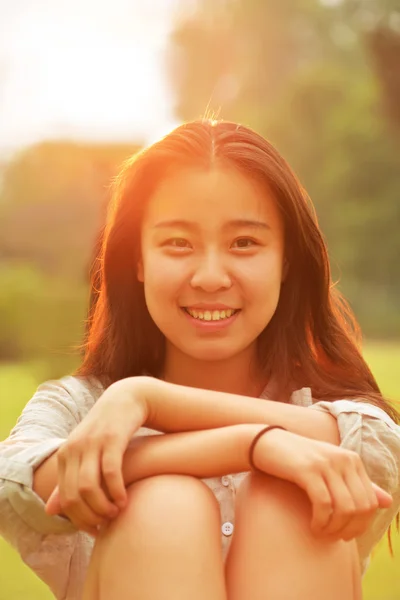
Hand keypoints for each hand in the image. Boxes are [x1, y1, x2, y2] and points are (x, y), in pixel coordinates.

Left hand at [45, 377, 148, 535]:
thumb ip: (68, 480)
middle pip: (74, 496)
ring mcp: (92, 443)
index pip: (64, 499)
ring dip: (103, 506)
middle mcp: (75, 449)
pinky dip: (116, 491)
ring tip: (116, 512)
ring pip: (88, 487)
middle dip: (91, 516)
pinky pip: (110, 472)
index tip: (96, 529)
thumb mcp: (84, 453)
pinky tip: (125, 500)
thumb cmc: (107, 431)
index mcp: (65, 454)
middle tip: (107, 522)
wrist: (126, 399)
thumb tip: (49, 511)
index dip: (80, 520)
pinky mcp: (112, 438)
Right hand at [254, 428, 392, 540]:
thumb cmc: (298, 460)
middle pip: (361, 507)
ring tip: (321, 532)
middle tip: (332, 537)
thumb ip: (358, 484)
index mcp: (352, 460)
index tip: (344, 534)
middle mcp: (344, 459)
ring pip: (345, 508)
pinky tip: (313, 526)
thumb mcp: (330, 469)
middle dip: (349, 529)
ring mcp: (326, 463)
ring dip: (334, 528)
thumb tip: (388, 501)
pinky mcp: (308, 470)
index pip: (370, 502)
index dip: (360, 525)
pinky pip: (324, 504)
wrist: (267, 444)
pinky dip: (321, 521)